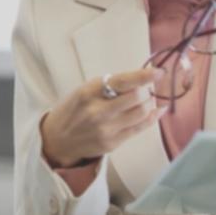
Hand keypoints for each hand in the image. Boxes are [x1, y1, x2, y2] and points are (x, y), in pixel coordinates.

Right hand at [40, 68, 164, 167]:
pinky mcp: (112, 143)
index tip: (158, 71)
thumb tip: (141, 77)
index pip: (122, 82)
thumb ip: (110, 85)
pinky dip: (152, 117)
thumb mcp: (84, 90)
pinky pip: (140, 128)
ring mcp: (106, 129)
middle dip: (147, 90)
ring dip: (150, 103)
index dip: (144, 76)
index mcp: (89, 92)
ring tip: (148, 98)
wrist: (57, 140)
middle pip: (136, 97)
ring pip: (141, 113)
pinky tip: (156, 110)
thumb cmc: (73, 110)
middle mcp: (98, 111)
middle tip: (149, 86)